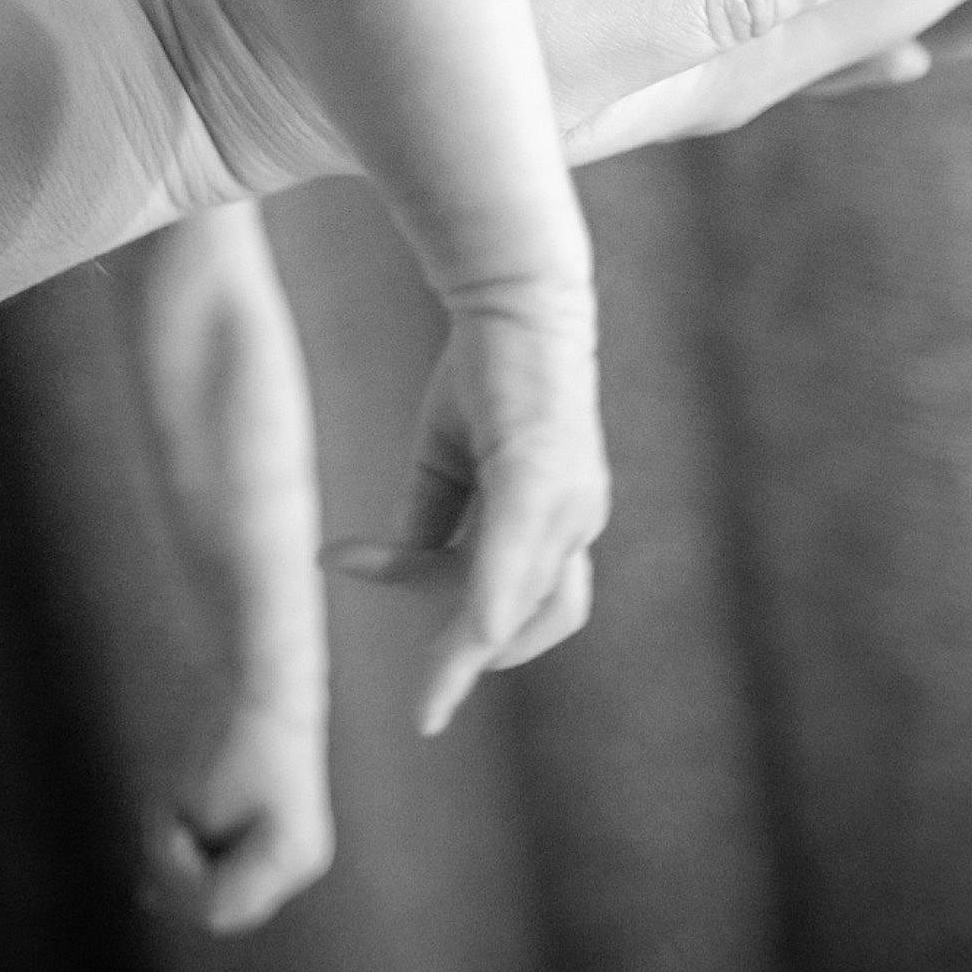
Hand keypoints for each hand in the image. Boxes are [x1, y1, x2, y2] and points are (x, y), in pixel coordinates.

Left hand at [144, 689, 333, 934]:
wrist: (266, 679)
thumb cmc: (229, 736)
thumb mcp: (186, 804)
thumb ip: (166, 861)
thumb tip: (150, 899)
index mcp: (290, 858)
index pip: (216, 907)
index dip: (176, 878)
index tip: (163, 829)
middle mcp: (303, 864)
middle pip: (223, 905)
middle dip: (183, 874)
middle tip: (165, 825)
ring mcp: (297, 851)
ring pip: (225, 887)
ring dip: (191, 862)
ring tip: (179, 813)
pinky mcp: (283, 835)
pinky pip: (235, 865)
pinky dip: (204, 851)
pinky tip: (185, 826)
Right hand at [333, 320, 607, 735]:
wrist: (511, 292)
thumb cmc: (485, 369)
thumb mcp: (446, 459)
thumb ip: (427, 522)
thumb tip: (395, 571)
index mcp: (562, 519)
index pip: (518, 605)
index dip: (464, 633)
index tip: (415, 679)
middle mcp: (577, 518)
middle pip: (524, 620)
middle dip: (469, 650)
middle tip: (415, 651)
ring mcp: (565, 500)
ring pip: (512, 602)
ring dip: (458, 636)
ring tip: (405, 637)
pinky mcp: (539, 473)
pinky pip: (515, 556)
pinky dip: (494, 605)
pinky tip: (470, 641)